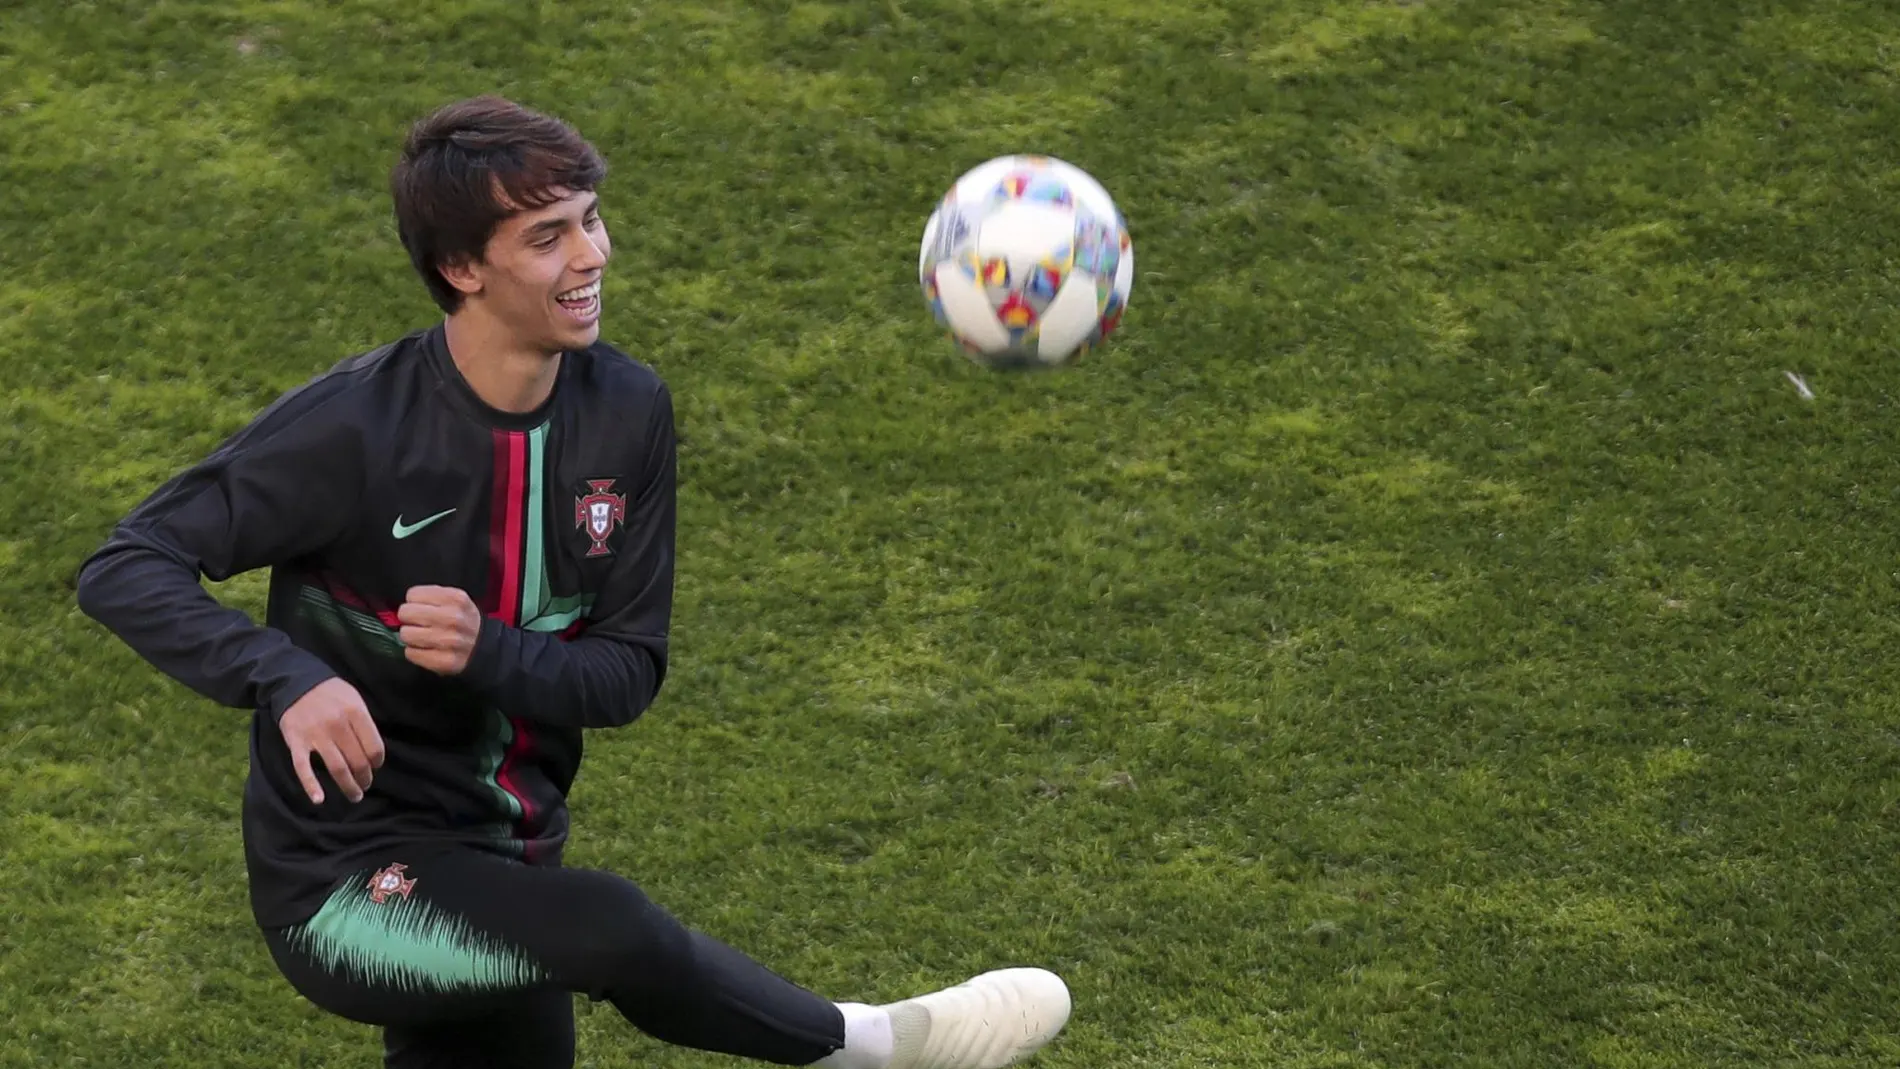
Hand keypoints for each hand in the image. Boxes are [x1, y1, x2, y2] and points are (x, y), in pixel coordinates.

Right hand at [279, 677, 384, 803]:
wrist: (295, 681)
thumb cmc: (330, 692)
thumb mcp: (354, 698)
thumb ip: (364, 722)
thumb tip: (373, 752)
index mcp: (355, 713)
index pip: (374, 747)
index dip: (377, 762)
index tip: (375, 767)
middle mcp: (337, 725)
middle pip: (358, 761)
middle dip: (365, 778)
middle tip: (365, 785)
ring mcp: (315, 735)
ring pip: (337, 768)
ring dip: (348, 786)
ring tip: (355, 796)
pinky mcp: (296, 742)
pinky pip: (303, 768)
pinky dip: (311, 785)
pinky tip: (319, 799)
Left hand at [398, 585, 482, 674]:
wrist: (484, 647)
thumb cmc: (463, 620)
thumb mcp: (455, 599)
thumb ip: (431, 596)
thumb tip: (405, 605)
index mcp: (455, 598)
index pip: (412, 595)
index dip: (415, 602)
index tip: (423, 608)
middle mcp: (453, 618)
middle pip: (405, 613)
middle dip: (409, 618)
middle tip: (419, 623)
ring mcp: (448, 641)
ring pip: (406, 634)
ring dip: (411, 636)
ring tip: (423, 637)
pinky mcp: (443, 661)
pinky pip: (411, 653)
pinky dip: (415, 652)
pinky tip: (427, 649)